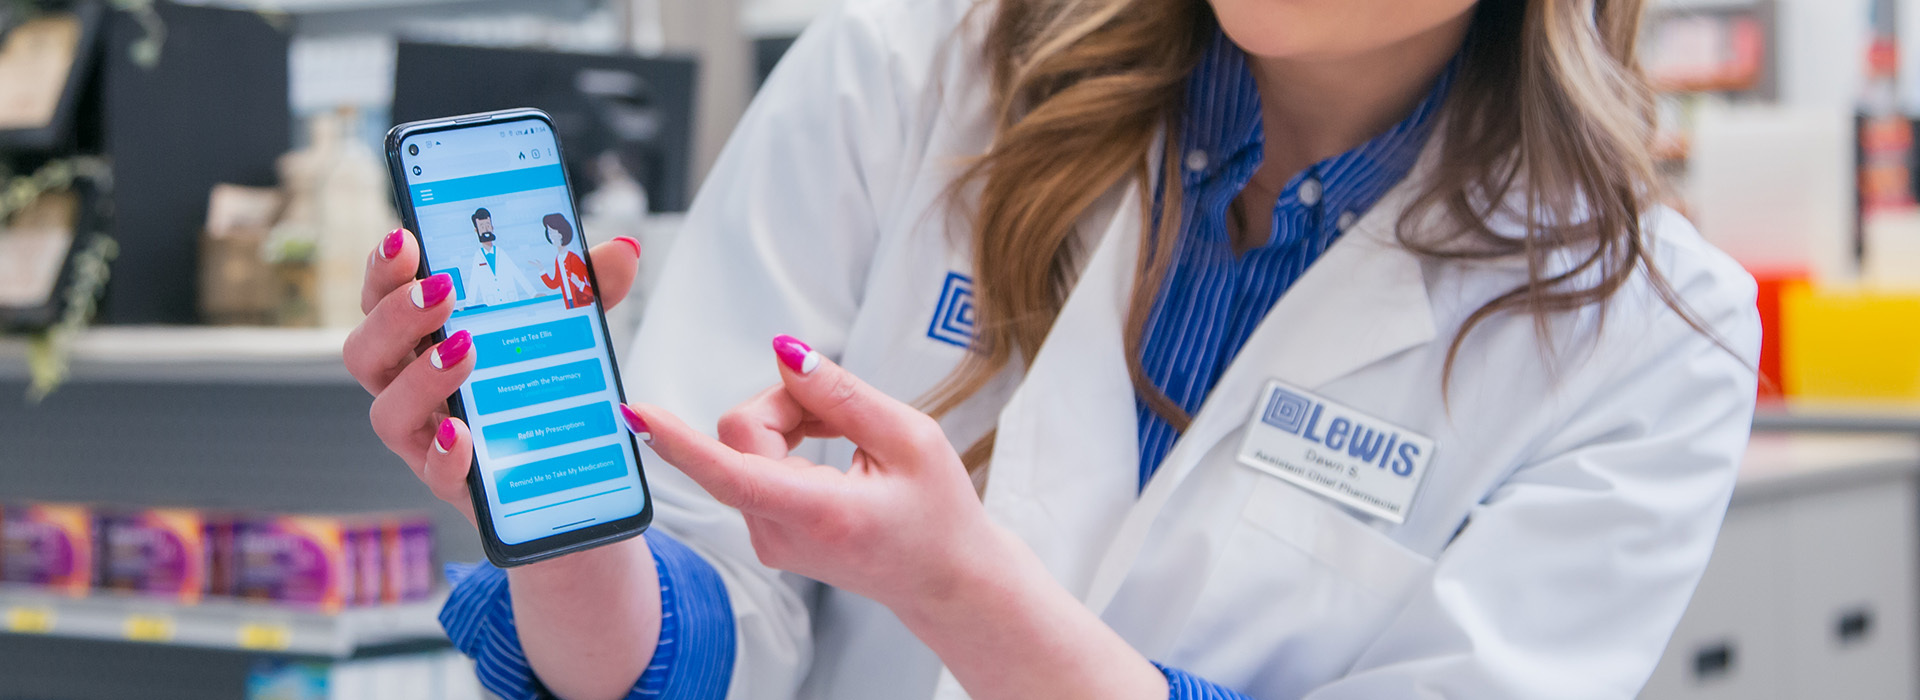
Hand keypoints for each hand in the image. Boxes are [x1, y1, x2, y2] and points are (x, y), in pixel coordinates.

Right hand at [343, 228, 642, 523]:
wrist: (568, 476)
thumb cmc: (540, 389)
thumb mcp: (567, 331)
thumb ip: (585, 291)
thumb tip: (623, 251)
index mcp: (426, 341)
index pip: (382, 299)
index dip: (383, 270)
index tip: (404, 240)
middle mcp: (412, 388)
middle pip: (367, 352)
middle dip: (394, 316)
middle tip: (439, 291)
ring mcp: (429, 438)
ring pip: (386, 412)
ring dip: (418, 378)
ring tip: (464, 350)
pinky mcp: (457, 482)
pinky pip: (435, 473)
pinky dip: (444, 453)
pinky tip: (463, 433)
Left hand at [630, 334, 1001, 609]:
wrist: (943, 581)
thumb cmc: (938, 511)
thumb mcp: (911, 438)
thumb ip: (842, 394)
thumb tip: (784, 353)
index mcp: (818, 514)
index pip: (731, 471)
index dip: (679, 439)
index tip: (634, 414)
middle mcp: (779, 534)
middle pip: (742, 432)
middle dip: (786, 403)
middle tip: (845, 409)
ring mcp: (767, 539)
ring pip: (744, 444)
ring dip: (791, 422)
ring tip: (851, 439)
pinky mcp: (765, 533)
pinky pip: (753, 464)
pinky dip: (788, 444)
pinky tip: (833, 453)